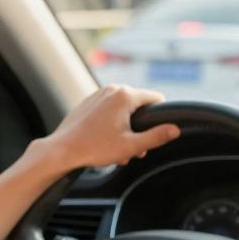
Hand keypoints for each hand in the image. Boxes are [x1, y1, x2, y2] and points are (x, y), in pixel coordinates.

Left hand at [40, 84, 180, 170]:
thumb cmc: (95, 148)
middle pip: (138, 106)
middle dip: (139, 127)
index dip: (160, 116)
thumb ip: (156, 136)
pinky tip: (106, 142)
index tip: (155, 133)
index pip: (156, 98)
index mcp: (125, 96)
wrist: (63, 149)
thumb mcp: (131, 146)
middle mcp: (112, 89)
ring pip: (122, 110)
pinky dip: (112, 124)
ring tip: (118, 149)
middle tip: (133, 149)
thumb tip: (175, 129)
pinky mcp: (89, 102)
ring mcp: (98, 94)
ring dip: (126, 128)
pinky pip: (108, 110)